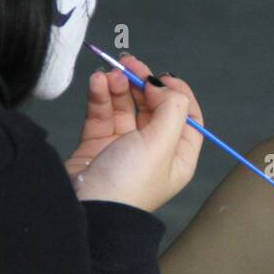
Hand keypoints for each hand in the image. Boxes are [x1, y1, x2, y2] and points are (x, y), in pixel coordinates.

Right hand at [66, 54, 203, 211]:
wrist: (85, 210)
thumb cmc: (128, 184)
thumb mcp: (162, 144)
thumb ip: (172, 109)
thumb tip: (166, 87)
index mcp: (178, 156)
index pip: (188, 117)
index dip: (178, 93)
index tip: (163, 76)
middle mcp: (153, 152)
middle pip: (154, 107)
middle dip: (143, 83)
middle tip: (130, 63)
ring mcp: (124, 148)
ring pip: (125, 106)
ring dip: (119, 86)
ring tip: (110, 74)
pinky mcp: (96, 145)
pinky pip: (101, 113)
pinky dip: (100, 95)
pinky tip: (97, 82)